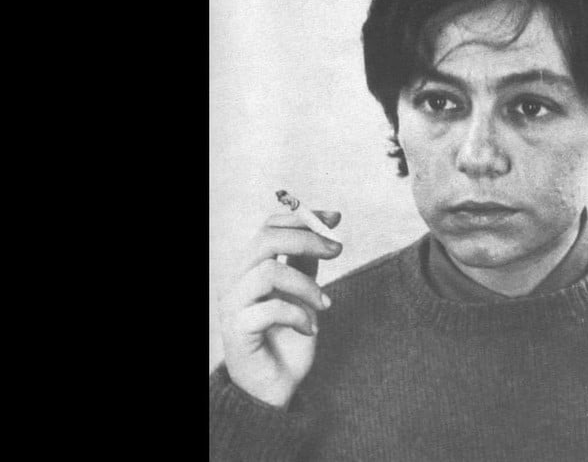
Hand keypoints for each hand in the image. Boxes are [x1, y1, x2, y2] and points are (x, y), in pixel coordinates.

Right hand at [219, 208, 341, 407]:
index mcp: (251, 268)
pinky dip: (298, 316)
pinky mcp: (237, 330)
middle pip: (266, 240)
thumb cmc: (287, 340)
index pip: (269, 227)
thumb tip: (324, 231)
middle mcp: (237, 281)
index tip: (335, 219)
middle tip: (337, 251)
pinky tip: (310, 329)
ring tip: (325, 305)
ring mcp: (233, 304)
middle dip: (307, 240)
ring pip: (268, 271)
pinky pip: (269, 309)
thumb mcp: (303, 295)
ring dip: (306, 285)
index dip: (302, 218)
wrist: (276, 387)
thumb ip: (305, 265)